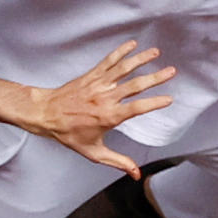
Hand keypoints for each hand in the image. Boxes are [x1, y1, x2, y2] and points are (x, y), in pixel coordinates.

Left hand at [0, 42, 176, 177]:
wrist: (46, 115)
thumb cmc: (69, 134)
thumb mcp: (94, 152)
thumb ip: (118, 161)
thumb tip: (136, 174)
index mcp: (109, 117)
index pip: (137, 108)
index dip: (155, 103)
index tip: (169, 99)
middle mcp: (106, 98)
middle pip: (136, 85)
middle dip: (156, 77)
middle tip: (172, 71)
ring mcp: (99, 84)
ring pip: (124, 69)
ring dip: (141, 59)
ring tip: (156, 52)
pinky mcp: (92, 76)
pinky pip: (108, 61)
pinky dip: (120, 52)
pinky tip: (132, 44)